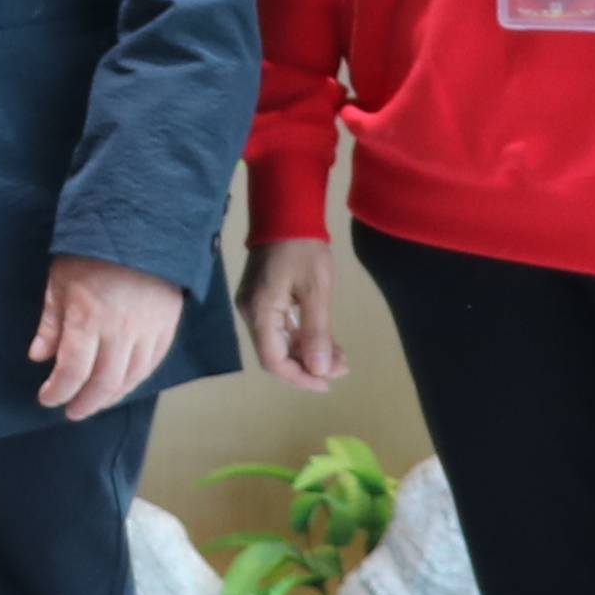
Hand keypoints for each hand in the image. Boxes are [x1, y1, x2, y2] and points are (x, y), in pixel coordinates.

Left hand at [30, 254, 186, 420]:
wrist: (142, 225)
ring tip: (95, 402)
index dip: (57, 392)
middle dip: (83, 403)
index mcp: (88, 320)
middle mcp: (119, 333)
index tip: (47, 398)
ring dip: (110, 397)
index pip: (71, 372)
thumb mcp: (61, 280)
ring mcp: (146, 332)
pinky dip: (135, 380)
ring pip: (130, 379)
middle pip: (102, 384)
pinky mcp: (166, 327)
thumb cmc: (92, 251)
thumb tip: (39, 357)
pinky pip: (151, 365)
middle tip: (70, 410)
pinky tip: (123, 384)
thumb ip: (51, 322)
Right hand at [241, 236, 345, 389]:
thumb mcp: (316, 290)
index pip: (274, 361)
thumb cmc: (303, 247)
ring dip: (308, 353)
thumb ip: (316, 332)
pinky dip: (302, 337)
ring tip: (341, 357)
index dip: (300, 377)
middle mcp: (251, 313)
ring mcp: (255, 305)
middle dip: (309, 366)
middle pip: (276, 355)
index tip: (328, 383)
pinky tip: (326, 341)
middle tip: (342, 367)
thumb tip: (320, 371)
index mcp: (259, 313)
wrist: (287, 211)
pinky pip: (281, 327)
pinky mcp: (263, 298)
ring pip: (280, 342)